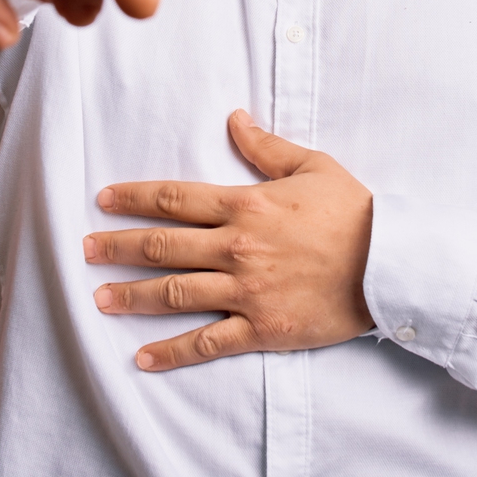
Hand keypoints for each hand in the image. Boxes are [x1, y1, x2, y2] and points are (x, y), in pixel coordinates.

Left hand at [84, 110, 374, 370]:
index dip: (134, 199)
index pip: (175, 199)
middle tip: (84, 250)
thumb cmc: (355, 212)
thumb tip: (234, 118)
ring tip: (99, 299)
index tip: (104, 201)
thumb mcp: (312, 166)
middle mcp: (237, 248)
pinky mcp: (262, 328)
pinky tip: (143, 358)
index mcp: (246, 205)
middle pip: (163, 247)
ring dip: (131, 297)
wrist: (391, 264)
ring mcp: (246, 291)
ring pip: (174, 294)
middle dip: (118, 248)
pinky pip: (208, 343)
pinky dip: (172, 352)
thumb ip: (266, 147)